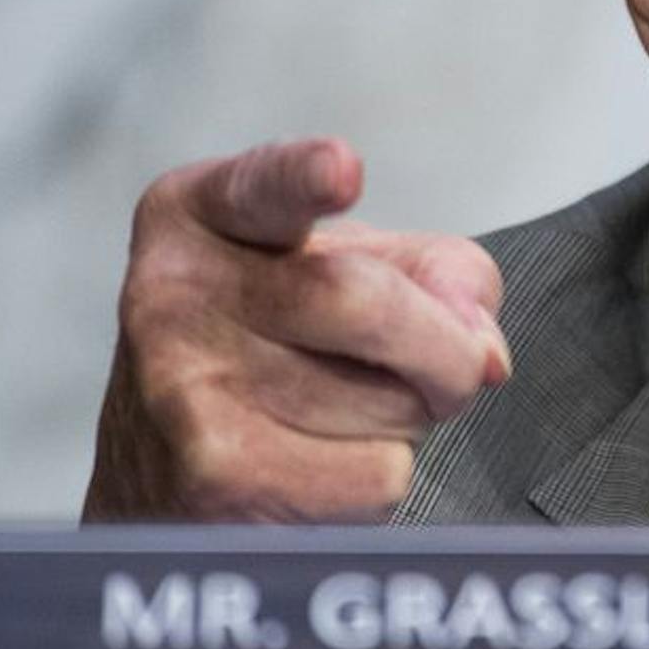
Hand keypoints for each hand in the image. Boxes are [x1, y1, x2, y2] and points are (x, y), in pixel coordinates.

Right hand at [83, 138, 509, 521]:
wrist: (166, 465)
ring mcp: (181, 388)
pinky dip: (380, 476)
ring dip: (406, 417)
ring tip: (343, 408)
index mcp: (206, 214)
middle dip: (445, 348)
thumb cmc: (282, 341)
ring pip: (389, 404)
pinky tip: (321, 462)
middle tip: (442, 364)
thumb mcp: (361, 265)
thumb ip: (443, 273)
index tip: (341, 168)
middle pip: (369, 303)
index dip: (306, 178)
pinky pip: (375, 476)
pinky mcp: (211, 479)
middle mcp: (175, 291)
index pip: (265, 188)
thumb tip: (483, 352)